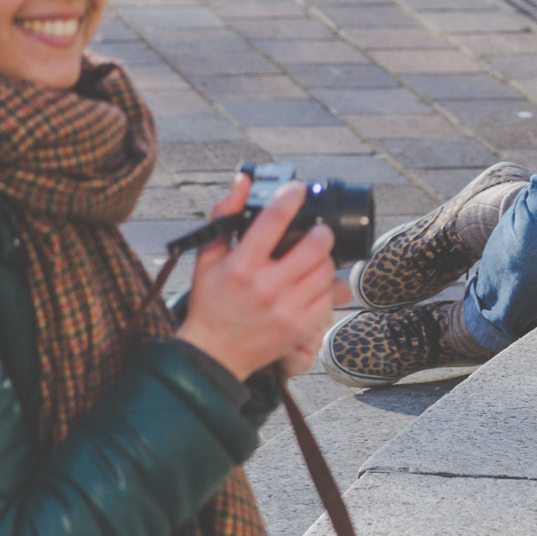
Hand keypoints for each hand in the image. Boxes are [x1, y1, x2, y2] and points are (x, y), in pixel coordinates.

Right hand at [175, 174, 353, 381]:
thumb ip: (224, 216)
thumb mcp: (208, 257)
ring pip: (326, 270)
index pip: (275, 220)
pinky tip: (310, 284)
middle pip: (315, 245)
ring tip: (311, 259)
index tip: (298, 190)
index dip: (292, 197)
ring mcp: (286, 310)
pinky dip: (324, 287)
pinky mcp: (300, 328)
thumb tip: (244, 181)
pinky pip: (328, 297)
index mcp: (241, 266)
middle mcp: (266, 287)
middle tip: (315, 231)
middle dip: (321, 232)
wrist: (214, 354)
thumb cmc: (210, 302)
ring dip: (323, 259)